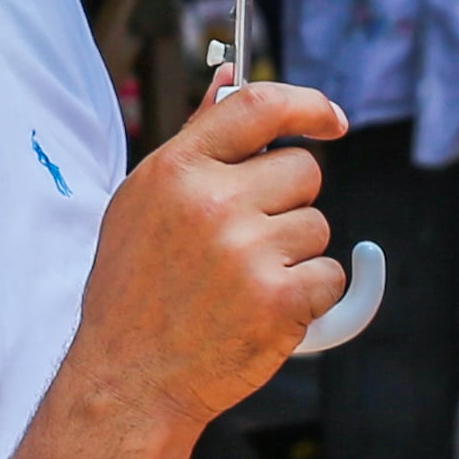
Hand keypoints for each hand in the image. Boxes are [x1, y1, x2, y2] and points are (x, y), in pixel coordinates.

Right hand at [69, 79, 349, 436]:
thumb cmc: (135, 289)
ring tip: (240, 282)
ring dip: (293, 253)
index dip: (307, 104)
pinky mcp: (281, 300)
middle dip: (288, 201)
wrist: (128, 379)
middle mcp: (213, 204)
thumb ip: (197, 138)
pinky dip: (308, 296)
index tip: (329, 118)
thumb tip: (230, 80)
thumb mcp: (144, 201)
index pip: (260, 107)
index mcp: (177, 171)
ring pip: (316, 226)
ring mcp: (249, 253)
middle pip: (303, 171)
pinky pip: (329, 275)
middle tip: (246, 240)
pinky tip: (261, 309)